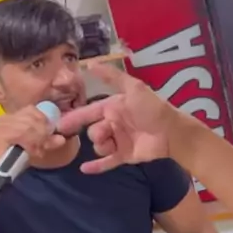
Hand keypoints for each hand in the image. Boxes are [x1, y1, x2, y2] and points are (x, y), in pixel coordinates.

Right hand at [0, 105, 66, 170]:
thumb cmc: (18, 156)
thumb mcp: (37, 145)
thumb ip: (48, 140)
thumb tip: (61, 139)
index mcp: (15, 116)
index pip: (32, 110)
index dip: (44, 121)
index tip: (48, 135)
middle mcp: (6, 118)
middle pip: (32, 119)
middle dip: (42, 134)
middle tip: (43, 147)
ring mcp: (2, 127)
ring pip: (28, 127)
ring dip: (36, 141)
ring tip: (37, 151)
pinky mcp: (0, 137)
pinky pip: (20, 135)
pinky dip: (30, 145)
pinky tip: (32, 152)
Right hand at [56, 62, 178, 173]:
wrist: (171, 132)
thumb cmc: (152, 108)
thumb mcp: (133, 88)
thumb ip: (112, 77)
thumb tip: (89, 64)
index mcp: (113, 108)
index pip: (89, 112)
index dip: (75, 118)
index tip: (60, 124)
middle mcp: (113, 124)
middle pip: (93, 131)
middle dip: (96, 133)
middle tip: (106, 133)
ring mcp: (119, 141)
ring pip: (99, 146)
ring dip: (101, 146)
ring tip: (111, 145)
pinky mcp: (125, 156)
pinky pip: (107, 162)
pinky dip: (96, 166)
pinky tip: (84, 169)